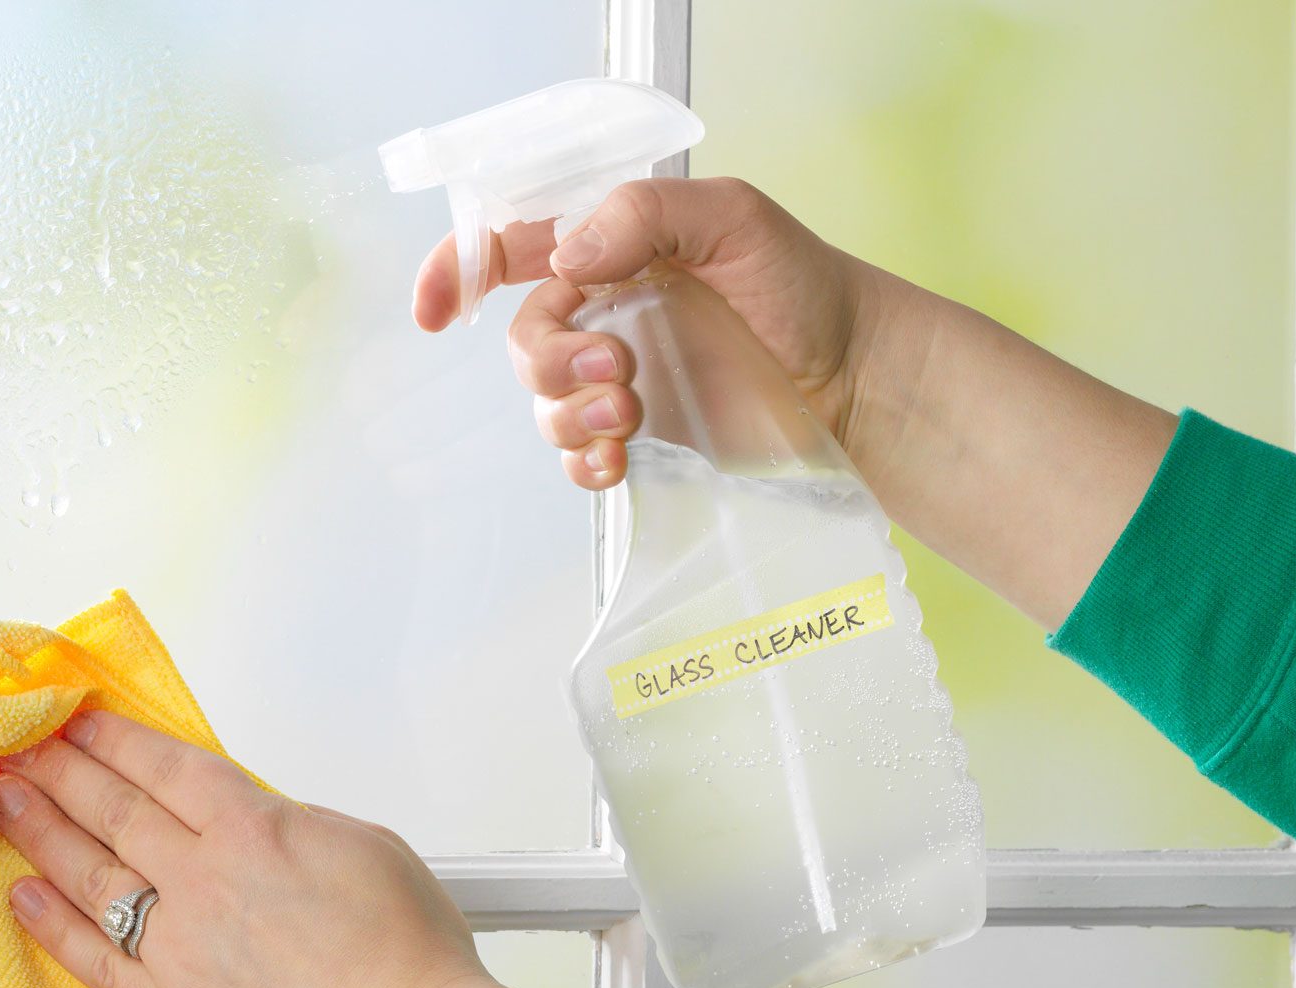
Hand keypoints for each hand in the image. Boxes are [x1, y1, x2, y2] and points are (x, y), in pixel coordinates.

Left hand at [0, 710, 488, 987]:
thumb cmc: (407, 955)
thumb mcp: (362, 846)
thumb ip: (291, 824)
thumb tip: (255, 822)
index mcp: (253, 829)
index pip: (163, 767)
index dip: (113, 738)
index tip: (77, 720)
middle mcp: (204, 881)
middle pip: (114, 810)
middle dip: (60, 771)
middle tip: (19, 746)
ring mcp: (178, 949)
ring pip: (91, 876)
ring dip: (41, 832)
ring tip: (5, 799)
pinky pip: (94, 961)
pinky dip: (53, 926)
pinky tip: (22, 896)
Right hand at [413, 177, 875, 489]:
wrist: (858, 378)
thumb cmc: (805, 288)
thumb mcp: (734, 219)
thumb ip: (645, 215)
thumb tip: (569, 256)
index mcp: (614, 246)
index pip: (513, 247)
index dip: (459, 270)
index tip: (436, 311)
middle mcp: (605, 310)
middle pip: (522, 337)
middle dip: (549, 361)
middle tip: (616, 373)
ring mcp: (618, 376)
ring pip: (543, 401)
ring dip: (570, 414)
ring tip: (629, 418)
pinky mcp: (639, 434)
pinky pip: (576, 456)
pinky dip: (582, 464)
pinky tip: (614, 463)